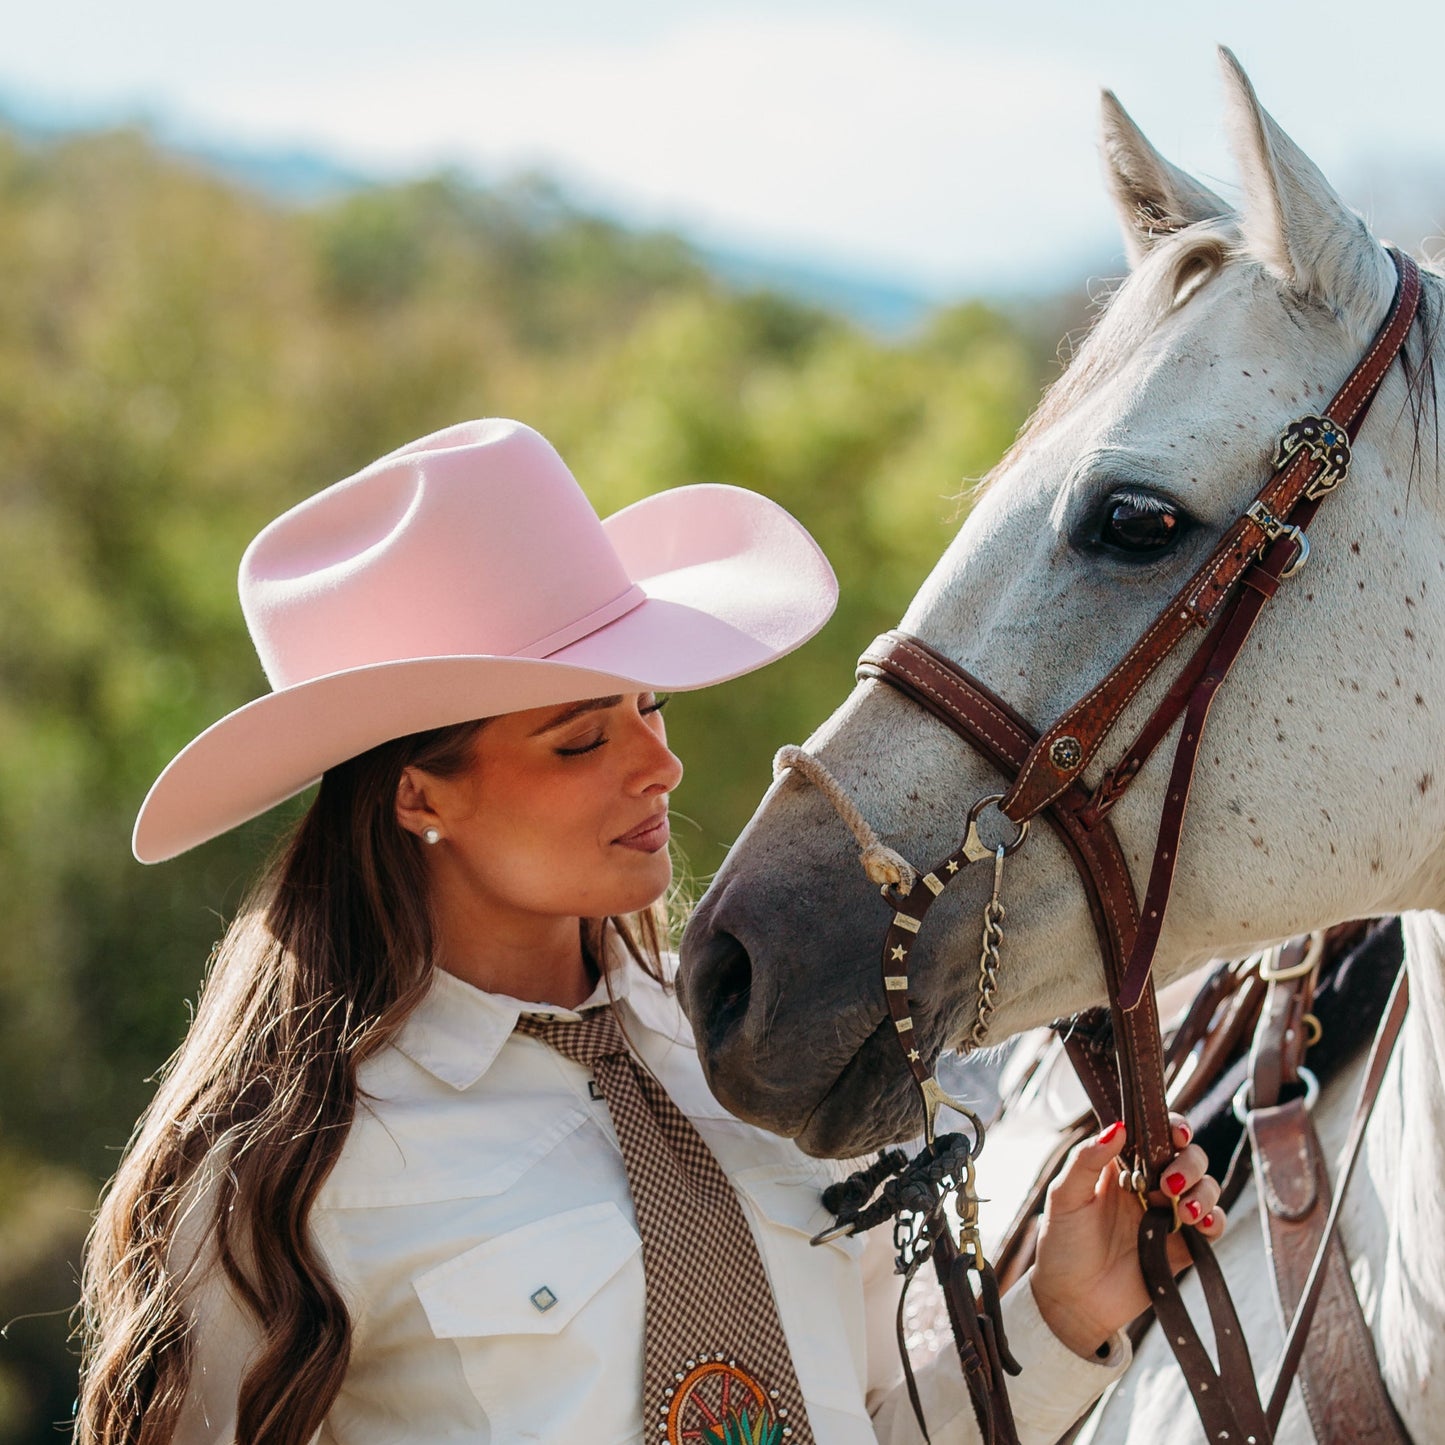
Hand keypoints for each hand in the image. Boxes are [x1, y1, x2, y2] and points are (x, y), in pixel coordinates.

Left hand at [1030, 1114, 1224, 1357]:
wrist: (1073, 1301)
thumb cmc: (1062, 1244)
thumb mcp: (1065, 1196)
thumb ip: (1087, 1160)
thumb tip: (1118, 1126)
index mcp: (1121, 1167)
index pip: (1155, 1135)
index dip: (1172, 1127)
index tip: (1176, 1132)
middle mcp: (1149, 1186)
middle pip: (1188, 1157)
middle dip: (1189, 1162)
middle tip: (1169, 1184)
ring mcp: (1168, 1215)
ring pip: (1205, 1187)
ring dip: (1203, 1190)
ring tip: (1184, 1209)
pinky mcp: (1182, 1247)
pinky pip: (1212, 1226)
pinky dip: (1215, 1220)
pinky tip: (1201, 1223)